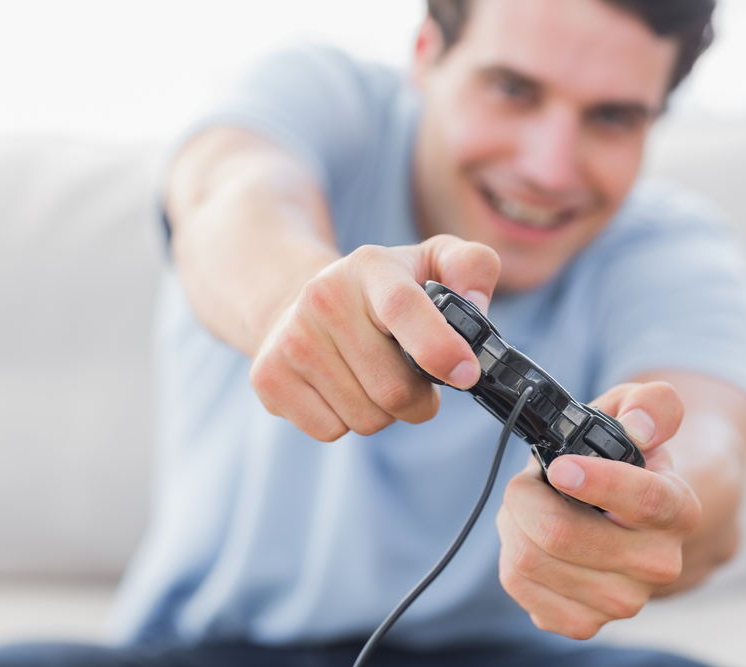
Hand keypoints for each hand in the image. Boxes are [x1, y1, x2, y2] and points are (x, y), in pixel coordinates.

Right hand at [249, 234, 499, 440]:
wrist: (297, 303)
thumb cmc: (382, 291)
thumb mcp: (431, 262)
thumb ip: (471, 267)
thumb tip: (476, 310)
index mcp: (371, 267)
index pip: (403, 307)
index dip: (439, 348)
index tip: (466, 374)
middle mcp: (323, 299)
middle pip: (394, 389)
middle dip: (421, 397)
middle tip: (416, 376)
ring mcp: (291, 341)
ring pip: (367, 418)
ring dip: (385, 411)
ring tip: (374, 377)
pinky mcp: (269, 379)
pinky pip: (332, 431)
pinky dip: (347, 420)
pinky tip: (343, 388)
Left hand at [496, 380, 699, 638]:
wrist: (623, 518)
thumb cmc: (625, 461)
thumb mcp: (640, 416)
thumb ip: (650, 404)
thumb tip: (640, 424)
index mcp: (678, 510)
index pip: (644, 500)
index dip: (598, 482)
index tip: (560, 468)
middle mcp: (658, 564)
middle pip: (563, 534)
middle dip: (526, 495)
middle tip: (529, 481)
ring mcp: (621, 601)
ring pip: (530, 559)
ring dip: (514, 522)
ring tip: (532, 507)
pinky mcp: (582, 623)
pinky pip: (518, 585)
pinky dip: (510, 553)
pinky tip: (531, 540)